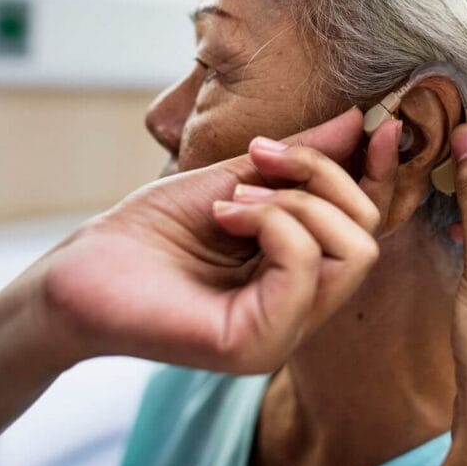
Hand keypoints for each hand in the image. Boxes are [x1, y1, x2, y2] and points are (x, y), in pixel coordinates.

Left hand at [25, 107, 401, 373]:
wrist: (81, 271)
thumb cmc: (152, 232)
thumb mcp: (235, 179)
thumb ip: (297, 160)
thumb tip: (356, 122)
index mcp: (300, 273)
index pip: (368, 226)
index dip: (382, 174)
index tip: (384, 124)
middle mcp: (302, 309)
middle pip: (368, 234)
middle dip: (322, 178)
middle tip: (258, 163)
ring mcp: (284, 331)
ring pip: (350, 250)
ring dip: (292, 202)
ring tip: (232, 202)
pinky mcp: (257, 343)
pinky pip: (304, 266)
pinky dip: (272, 223)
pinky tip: (225, 218)